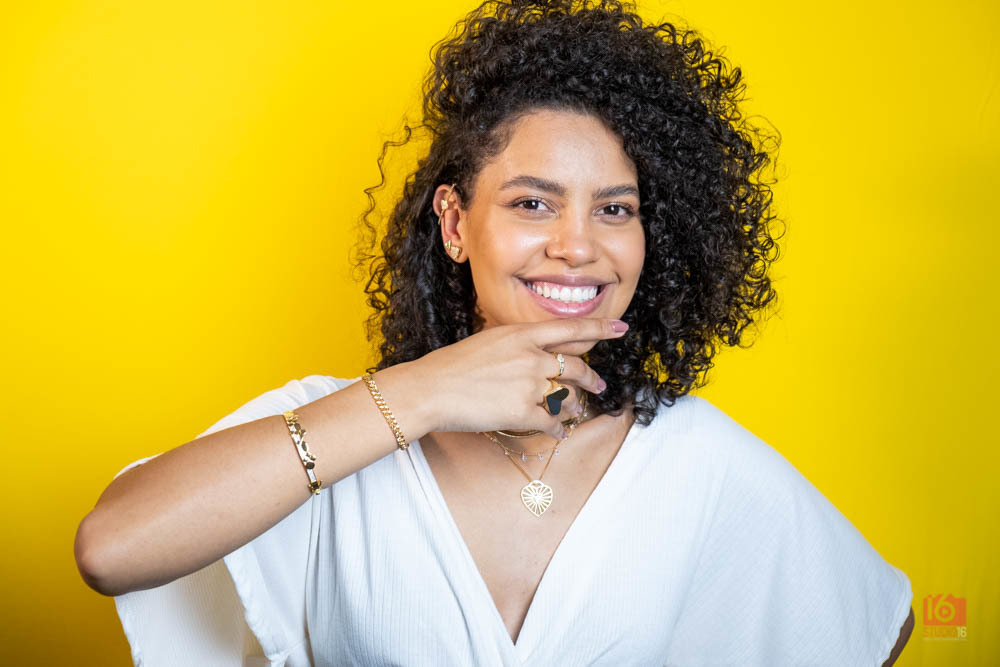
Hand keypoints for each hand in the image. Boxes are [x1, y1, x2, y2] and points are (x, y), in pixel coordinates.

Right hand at [413, 318, 627, 438]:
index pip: (570, 329)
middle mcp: (531, 357)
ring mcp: (530, 385)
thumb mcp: (488, 341)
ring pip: (568, 396)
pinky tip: (559, 433)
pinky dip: (559, 429)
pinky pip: (553, 422)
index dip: (600, 328)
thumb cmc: (451, 366)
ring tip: (577, 411)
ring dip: (576, 406)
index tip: (621, 328)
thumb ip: (516, 345)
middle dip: (592, 378)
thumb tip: (534, 353)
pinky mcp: (523, 412)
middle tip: (600, 384)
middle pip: (576, 366)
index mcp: (521, 334)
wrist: (431, 389)